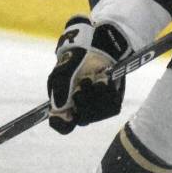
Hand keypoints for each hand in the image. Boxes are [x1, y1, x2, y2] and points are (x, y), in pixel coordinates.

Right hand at [47, 16, 130, 133]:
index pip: (61, 125)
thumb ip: (59, 93)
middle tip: (84, 83)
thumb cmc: (75, 60)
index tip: (69, 115)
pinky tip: (104, 80)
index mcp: (64, 105)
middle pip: (82, 120)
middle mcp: (79, 109)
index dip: (63, 123)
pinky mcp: (112, 102)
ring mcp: (96, 107)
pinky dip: (109, 92)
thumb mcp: (61, 74)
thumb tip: (58, 112)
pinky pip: (112, 107)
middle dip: (84, 101)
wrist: (96, 47)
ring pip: (98, 114)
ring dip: (96, 94)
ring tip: (94, 78)